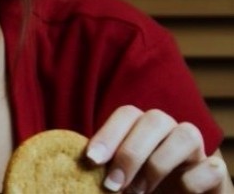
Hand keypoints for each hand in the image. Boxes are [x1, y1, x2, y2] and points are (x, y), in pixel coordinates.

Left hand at [87, 105, 231, 192]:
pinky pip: (212, 167)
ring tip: (138, 193)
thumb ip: (103, 169)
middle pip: (155, 119)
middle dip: (130, 152)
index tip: (91, 160)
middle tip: (112, 185)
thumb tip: (83, 164)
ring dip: (158, 164)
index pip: (127, 114)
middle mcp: (169, 133)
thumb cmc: (136, 190)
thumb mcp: (116, 177)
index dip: (108, 134)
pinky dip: (191, 182)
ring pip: (186, 134)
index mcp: (141, 129)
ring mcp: (195, 152)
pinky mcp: (216, 173)